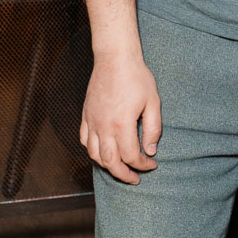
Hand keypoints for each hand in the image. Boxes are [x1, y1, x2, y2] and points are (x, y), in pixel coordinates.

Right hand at [80, 54, 161, 183]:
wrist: (115, 58)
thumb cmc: (136, 78)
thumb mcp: (153, 102)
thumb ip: (152, 129)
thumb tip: (150, 151)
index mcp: (122, 125)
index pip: (131, 156)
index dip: (143, 165)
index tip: (151, 164)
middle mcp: (104, 127)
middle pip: (110, 163)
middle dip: (123, 175)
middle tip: (135, 179)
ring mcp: (92, 122)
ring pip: (94, 155)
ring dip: (107, 166)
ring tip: (119, 168)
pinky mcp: (85, 116)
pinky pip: (84, 141)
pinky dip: (92, 151)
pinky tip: (102, 152)